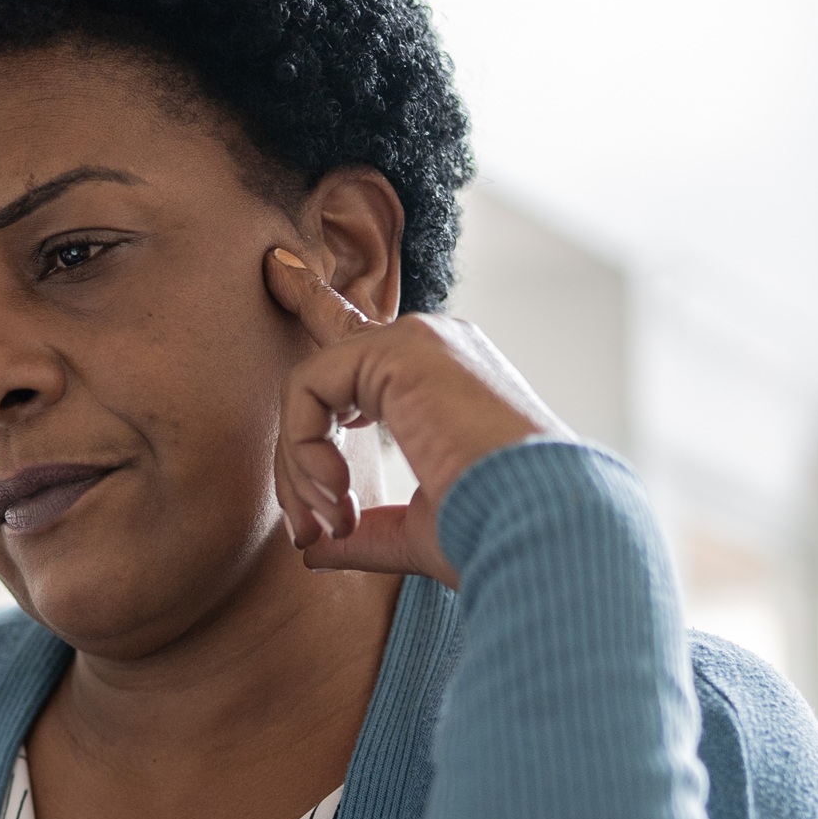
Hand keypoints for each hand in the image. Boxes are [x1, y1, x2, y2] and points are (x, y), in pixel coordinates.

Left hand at [262, 246, 569, 586]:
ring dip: (301, 466)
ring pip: (307, 387)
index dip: (313, 299)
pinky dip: (305, 447)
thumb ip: (365, 532)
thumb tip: (315, 549)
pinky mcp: (400, 348)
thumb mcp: (419, 532)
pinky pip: (308, 386)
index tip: (277, 268)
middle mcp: (430, 347)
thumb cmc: (493, 533)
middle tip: (311, 532)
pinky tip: (338, 491)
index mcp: (439, 380)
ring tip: (331, 520)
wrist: (540, 527)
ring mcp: (417, 340)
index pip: (361, 336)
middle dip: (297, 464)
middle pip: (319, 381)